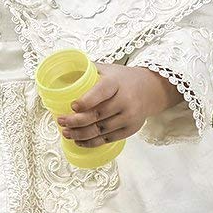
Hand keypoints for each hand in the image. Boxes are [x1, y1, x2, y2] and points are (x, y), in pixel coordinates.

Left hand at [56, 63, 180, 146]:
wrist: (150, 89)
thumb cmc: (123, 79)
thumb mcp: (108, 69)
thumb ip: (87, 70)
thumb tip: (62, 72)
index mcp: (116, 83)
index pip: (100, 92)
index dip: (85, 101)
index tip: (72, 106)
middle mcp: (125, 100)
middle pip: (97, 115)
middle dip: (75, 121)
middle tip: (61, 121)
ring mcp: (129, 117)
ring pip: (101, 130)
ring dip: (80, 134)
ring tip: (66, 133)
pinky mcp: (130, 129)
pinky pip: (108, 139)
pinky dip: (91, 142)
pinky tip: (79, 141)